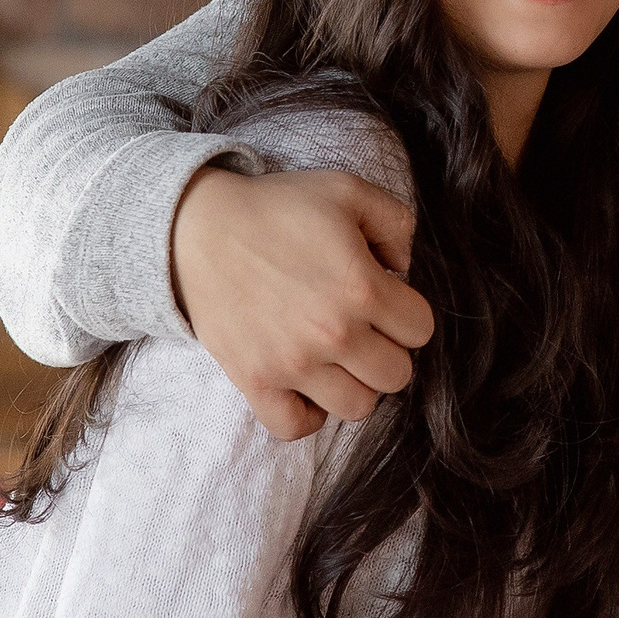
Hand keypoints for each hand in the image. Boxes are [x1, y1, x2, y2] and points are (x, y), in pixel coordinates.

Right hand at [171, 166, 433, 439]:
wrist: (198, 228)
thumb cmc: (276, 207)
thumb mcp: (347, 190)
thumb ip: (397, 222)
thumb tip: (406, 267)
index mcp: (362, 287)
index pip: (420, 329)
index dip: (407, 312)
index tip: (384, 299)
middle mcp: (333, 333)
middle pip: (397, 375)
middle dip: (387, 349)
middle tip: (363, 328)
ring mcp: (293, 363)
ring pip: (357, 407)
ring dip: (354, 383)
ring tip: (337, 357)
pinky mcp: (255, 381)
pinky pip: (295, 427)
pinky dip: (307, 415)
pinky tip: (308, 387)